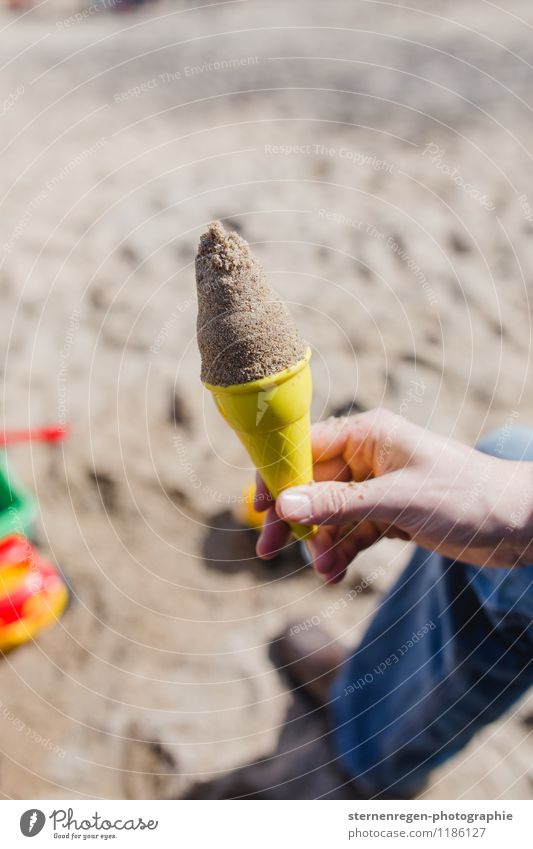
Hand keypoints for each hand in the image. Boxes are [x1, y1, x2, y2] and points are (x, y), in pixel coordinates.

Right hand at [254, 409, 532, 582]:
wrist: (519, 524)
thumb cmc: (466, 496)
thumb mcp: (398, 501)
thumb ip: (339, 504)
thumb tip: (283, 506)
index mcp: (368, 435)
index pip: (306, 446)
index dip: (278, 475)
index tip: (258, 507)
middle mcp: (369, 457)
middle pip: (312, 483)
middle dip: (293, 517)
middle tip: (267, 549)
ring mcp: (378, 487)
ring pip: (330, 513)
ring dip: (320, 541)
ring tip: (320, 569)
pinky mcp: (390, 515)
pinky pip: (353, 532)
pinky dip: (342, 551)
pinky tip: (333, 573)